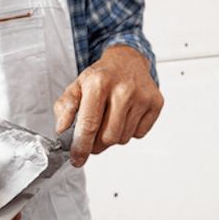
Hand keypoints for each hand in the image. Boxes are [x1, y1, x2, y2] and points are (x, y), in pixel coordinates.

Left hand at [54, 44, 163, 166]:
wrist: (128, 60)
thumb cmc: (102, 76)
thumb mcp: (77, 86)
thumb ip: (65, 107)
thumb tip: (63, 130)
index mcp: (99, 83)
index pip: (89, 124)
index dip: (82, 146)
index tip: (77, 159)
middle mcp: (123, 90)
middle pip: (108, 137)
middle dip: (97, 145)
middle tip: (92, 139)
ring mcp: (142, 97)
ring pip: (123, 138)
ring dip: (113, 137)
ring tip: (110, 120)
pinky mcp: (156, 103)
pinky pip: (139, 134)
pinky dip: (129, 131)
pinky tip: (125, 116)